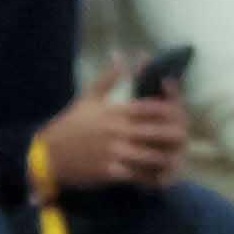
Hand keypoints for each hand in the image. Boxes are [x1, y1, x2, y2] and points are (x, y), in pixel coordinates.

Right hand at [30, 80, 191, 199]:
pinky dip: (150, 178)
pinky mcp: (110, 173)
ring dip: (167, 158)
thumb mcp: (87, 98)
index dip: (170, 110)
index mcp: (115, 112)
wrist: (48, 155)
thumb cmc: (70, 125)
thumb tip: (120, 55)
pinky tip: (159, 178)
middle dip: (174, 136)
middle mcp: (118, 131)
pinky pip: (137, 176)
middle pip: (156, 132)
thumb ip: (108, 78)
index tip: (179, 114)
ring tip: (178, 159)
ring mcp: (115, 153)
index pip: (151, 107)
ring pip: (151, 156)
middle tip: (185, 139)